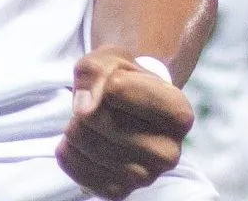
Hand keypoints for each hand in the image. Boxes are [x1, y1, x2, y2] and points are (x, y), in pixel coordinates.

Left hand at [56, 48, 193, 199]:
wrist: (126, 110)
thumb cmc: (123, 80)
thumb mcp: (111, 59)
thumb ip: (96, 72)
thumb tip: (85, 109)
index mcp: (179, 113)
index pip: (115, 90)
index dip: (103, 80)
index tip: (115, 81)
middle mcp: (170, 152)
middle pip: (95, 118)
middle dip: (87, 104)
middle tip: (101, 105)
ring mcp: (146, 177)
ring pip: (83, 141)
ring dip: (75, 125)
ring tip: (94, 123)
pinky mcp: (119, 191)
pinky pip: (73, 165)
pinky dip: (68, 148)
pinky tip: (83, 141)